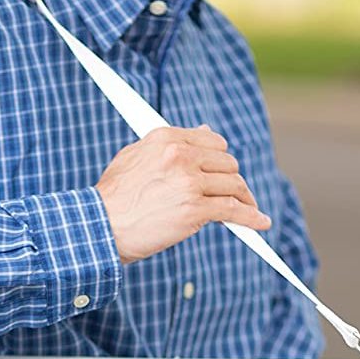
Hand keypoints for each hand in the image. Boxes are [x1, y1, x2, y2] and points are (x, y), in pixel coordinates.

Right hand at [95, 124, 270, 263]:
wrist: (99, 228)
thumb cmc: (113, 198)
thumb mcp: (135, 158)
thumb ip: (170, 145)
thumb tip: (206, 131)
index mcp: (166, 139)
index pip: (211, 141)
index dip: (220, 159)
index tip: (223, 172)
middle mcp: (180, 156)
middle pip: (227, 163)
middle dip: (232, 180)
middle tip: (236, 195)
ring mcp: (189, 182)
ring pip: (233, 185)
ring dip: (244, 199)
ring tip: (250, 211)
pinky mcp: (195, 209)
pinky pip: (233, 211)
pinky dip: (251, 218)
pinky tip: (260, 223)